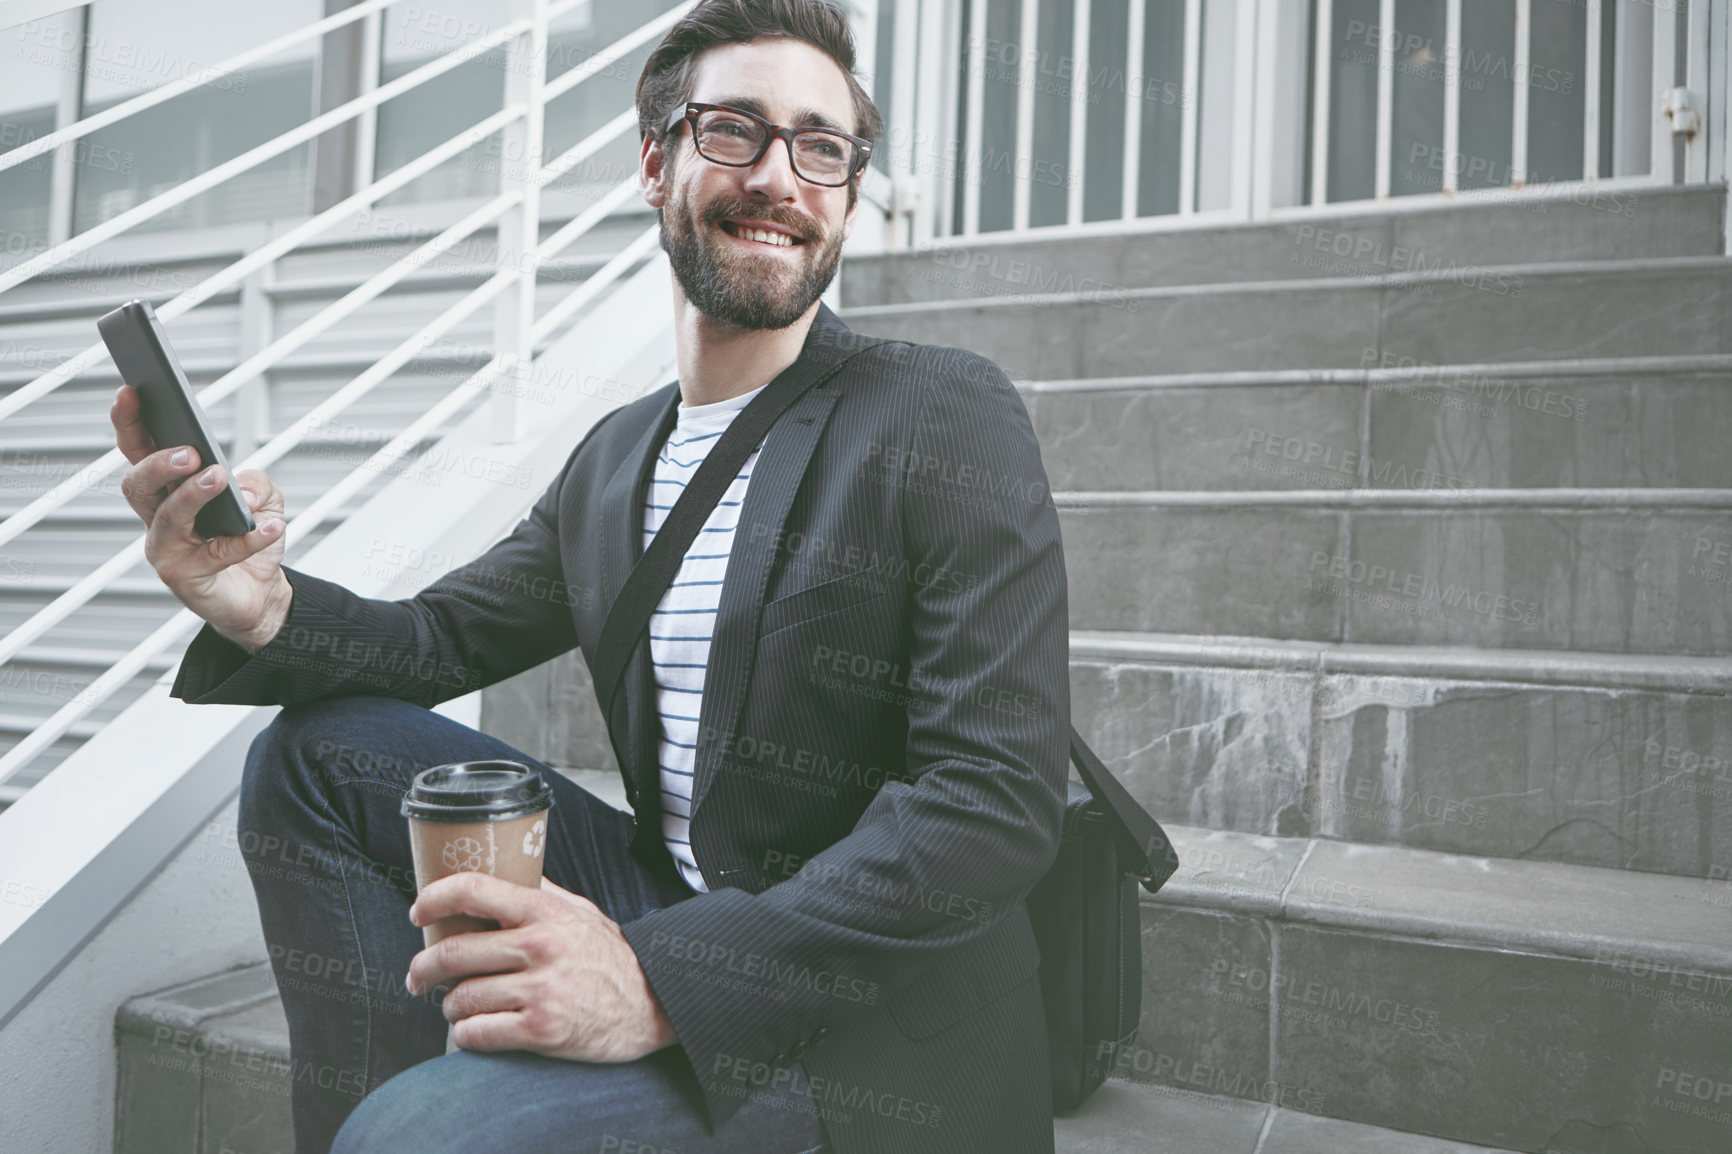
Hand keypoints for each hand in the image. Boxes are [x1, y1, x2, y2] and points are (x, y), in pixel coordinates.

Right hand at [111, 383, 291, 652]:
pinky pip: (215, 555)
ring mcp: (166, 550)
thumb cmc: (249, 538)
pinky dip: (246, 540)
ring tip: (218, 477)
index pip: (139, 450)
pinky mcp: (186, 579)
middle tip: (187, 451)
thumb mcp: (265, 500)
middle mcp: (157, 517)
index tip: (130, 391)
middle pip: (138, 484)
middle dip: (158, 463)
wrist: (261, 593)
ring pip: (169, 518)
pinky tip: (270, 526)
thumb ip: (256, 483)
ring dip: (194, 494)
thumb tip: (242, 488)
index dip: (129, 422)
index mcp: (167, 489)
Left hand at [406, 874, 677, 1061]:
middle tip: (418, 977)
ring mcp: (540, 990)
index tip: (418, 913)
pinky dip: (467, 1033)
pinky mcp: (541, 1030)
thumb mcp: (582, 912)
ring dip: (449, 1006)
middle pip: (454, 951)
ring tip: (457, 1006)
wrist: (654, 1005)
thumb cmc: (613, 958)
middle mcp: (540, 946)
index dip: (433, 899)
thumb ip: (542, 893)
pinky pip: (477, 1033)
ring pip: (461, 998)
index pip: (473, 889)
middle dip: (423, 968)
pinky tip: (475, 1029)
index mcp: (545, 911)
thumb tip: (504, 870)